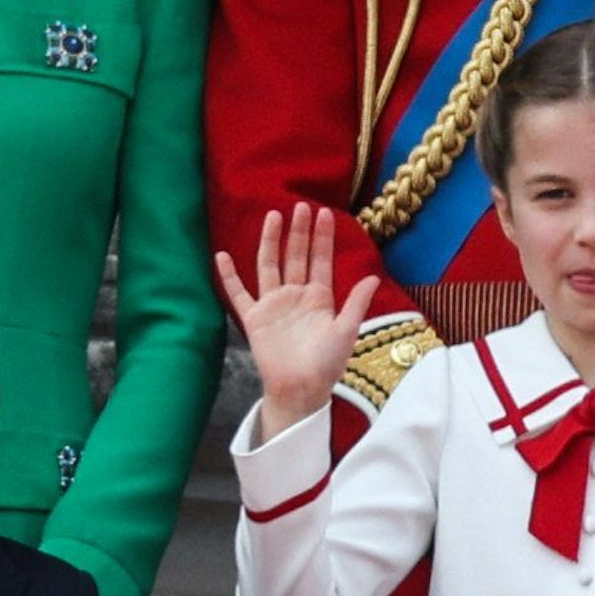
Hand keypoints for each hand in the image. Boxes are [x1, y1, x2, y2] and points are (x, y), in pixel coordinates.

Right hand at [215, 205, 377, 443]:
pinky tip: (222, 256)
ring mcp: (273, 304)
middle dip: (299, 232)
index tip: (323, 213)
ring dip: (271, 241)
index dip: (322, 238)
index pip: (320, 260)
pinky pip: (238, 292)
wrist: (301, 389)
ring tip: (273, 217)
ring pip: (270, 265)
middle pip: (295, 256)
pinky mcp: (254, 317)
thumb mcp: (347, 331)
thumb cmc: (327, 365)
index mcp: (319, 298)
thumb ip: (356, 303)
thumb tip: (372, 277)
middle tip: (300, 206)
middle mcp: (295, 296)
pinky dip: (229, 275)